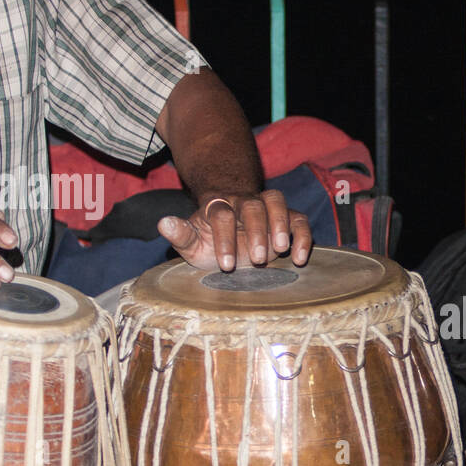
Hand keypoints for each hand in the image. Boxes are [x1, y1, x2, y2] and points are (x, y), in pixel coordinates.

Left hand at [158, 190, 312, 270]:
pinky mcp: (287, 219)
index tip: (226, 265)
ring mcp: (267, 209)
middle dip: (256, 231)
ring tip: (281, 250)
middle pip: (252, 205)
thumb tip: (163, 223)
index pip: (221, 214)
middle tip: (256, 260)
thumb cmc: (211, 243)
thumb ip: (181, 234)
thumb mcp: (193, 243)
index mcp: (218, 206)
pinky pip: (299, 219)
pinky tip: (300, 258)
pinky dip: (302, 236)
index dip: (224, 237)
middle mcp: (244, 203)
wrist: (232, 237)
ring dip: (281, 223)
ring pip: (276, 201)